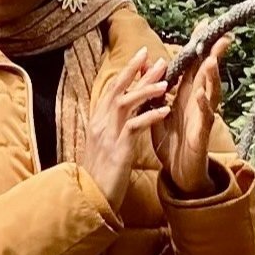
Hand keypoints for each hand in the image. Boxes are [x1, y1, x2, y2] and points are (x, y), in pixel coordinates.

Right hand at [77, 46, 172, 212]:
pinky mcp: (118, 150)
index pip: (112, 88)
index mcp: (97, 120)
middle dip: (136, 72)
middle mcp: (100, 123)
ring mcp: (107, 136)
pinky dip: (149, 116)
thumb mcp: (105, 144)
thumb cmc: (101, 173)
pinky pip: (133, 127)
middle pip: (117, 89)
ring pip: (124, 103)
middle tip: (155, 58)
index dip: (127, 71)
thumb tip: (125, 111)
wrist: (90, 198)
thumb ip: (113, 125)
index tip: (142, 56)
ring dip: (144, 90)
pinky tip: (164, 110)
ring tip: (164, 82)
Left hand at [156, 42, 227, 195]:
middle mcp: (197, 102)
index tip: (204, 24)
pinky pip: (204, 118)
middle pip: (207, 73)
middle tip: (221, 34)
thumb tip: (146, 63)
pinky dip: (203, 106)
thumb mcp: (159, 109)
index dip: (199, 45)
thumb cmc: (172, 140)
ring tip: (211, 60)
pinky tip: (202, 96)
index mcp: (186, 94)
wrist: (178, 172)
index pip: (193, 65)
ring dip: (210, 76)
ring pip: (210, 93)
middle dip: (214, 54)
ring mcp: (202, 117)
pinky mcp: (201, 134)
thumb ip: (155, 87)